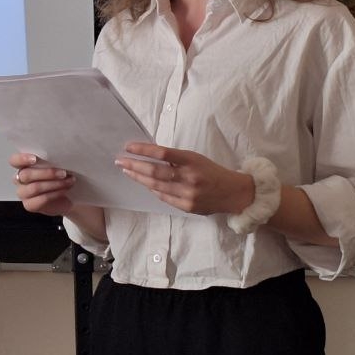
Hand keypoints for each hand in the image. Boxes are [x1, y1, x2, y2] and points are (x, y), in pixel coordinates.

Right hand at [10, 152, 75, 216]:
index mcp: (22, 166)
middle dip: (47, 173)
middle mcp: (20, 179)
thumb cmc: (59, 177)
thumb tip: (58, 155)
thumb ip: (51, 160)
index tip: (35, 159)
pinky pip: (41, 199)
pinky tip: (64, 190)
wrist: (68, 196)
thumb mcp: (55, 165)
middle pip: (26, 175)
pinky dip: (55, 194)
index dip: (22, 159)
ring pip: (35, 187)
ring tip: (68, 181)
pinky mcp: (29, 205)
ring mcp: (23, 193)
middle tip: (63, 172)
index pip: (14, 161)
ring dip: (54, 184)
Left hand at [115, 142, 253, 215]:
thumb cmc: (212, 172)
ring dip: (138, 178)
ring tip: (127, 171)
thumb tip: (149, 155)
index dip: (143, 150)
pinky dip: (152, 189)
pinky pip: (163, 197)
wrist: (234, 193)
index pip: (162, 153)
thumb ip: (175, 158)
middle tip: (120, 161)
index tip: (128, 147)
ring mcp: (187, 194)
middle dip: (134, 166)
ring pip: (156, 186)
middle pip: (155, 171)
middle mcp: (189, 177)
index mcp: (192, 161)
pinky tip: (143, 183)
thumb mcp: (195, 158)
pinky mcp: (187, 207)